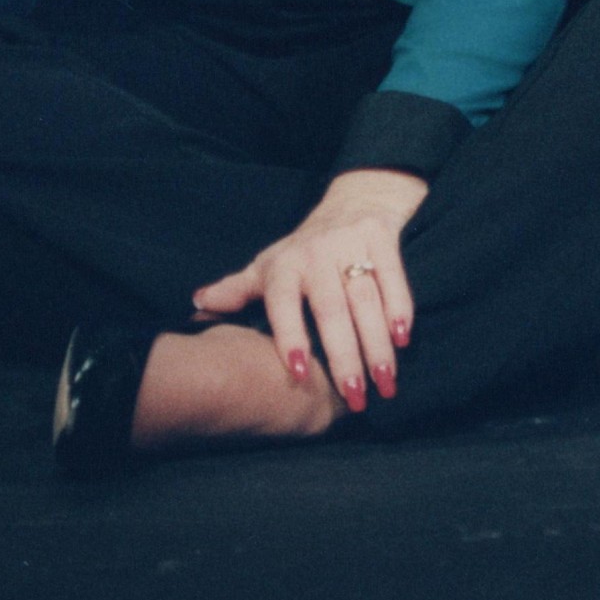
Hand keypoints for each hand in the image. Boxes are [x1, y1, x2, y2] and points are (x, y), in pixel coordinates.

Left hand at [192, 169, 429, 412]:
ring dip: (377, 343)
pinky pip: (393, 278)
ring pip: (365, 299)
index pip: (284, 303)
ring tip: (385, 383)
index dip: (289, 335)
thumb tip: (195, 305)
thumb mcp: (268, 266)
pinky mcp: (381, 238)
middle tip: (355, 399)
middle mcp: (315, 254)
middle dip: (344, 355)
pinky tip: (403, 340)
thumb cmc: (304, 249)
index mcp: (284, 265)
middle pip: (331, 309)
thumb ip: (236, 289)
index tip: (296, 373)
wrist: (353, 200)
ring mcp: (350, 244)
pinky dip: (400, 308)